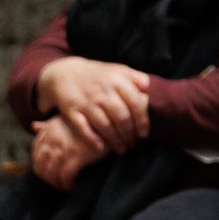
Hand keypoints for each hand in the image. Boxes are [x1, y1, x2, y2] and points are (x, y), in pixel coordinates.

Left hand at [30, 116, 108, 190]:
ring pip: (51, 174)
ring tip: (64, 186)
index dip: (42, 167)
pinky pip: (65, 177)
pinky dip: (67, 184)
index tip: (52, 172)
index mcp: (49, 130)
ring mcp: (65, 148)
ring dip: (57, 184)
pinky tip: (72, 186)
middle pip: (41, 167)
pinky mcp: (77, 156)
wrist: (112, 122)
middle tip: (57, 183)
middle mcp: (53, 139)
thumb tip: (34, 125)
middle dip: (48, 178)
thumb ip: (50, 124)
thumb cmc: (90, 119)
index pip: (36, 155)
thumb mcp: (68, 117)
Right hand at [35, 56, 149, 153]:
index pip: (136, 104)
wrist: (65, 72)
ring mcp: (87, 101)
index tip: (144, 134)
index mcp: (119, 81)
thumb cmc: (99, 75)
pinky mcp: (72, 110)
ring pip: (104, 125)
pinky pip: (83, 127)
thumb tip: (152, 92)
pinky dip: (92, 138)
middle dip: (129, 134)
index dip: (142, 121)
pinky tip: (101, 148)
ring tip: (122, 149)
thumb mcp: (120, 70)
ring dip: (115, 140)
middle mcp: (104, 91)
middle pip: (121, 117)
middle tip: (133, 144)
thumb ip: (137, 79)